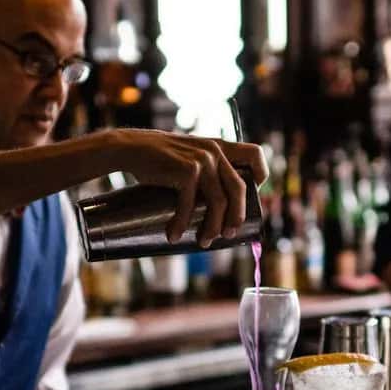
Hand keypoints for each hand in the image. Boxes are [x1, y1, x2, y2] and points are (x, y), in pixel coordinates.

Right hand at [107, 130, 264, 244]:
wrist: (130, 148)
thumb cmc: (157, 159)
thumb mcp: (188, 156)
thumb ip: (205, 170)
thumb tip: (216, 207)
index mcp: (219, 146)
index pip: (255, 154)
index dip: (260, 176)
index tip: (252, 197)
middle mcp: (214, 151)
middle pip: (238, 190)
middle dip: (235, 217)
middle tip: (226, 235)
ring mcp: (202, 160)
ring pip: (218, 202)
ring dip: (212, 227)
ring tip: (203, 242)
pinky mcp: (187, 170)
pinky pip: (190, 205)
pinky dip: (181, 224)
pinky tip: (174, 235)